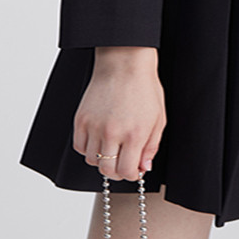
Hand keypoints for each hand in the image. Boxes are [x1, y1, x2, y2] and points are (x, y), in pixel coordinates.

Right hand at [73, 46, 165, 181]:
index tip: (133, 169)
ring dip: (102, 159)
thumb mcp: (158, 118)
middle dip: (117, 171)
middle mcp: (112, 132)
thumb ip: (151, 147)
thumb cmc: (144, 87)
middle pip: (107, 170)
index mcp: (135, 133)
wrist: (124, 63)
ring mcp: (94, 126)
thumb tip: (143, 168)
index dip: (131, 174)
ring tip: (112, 146)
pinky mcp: (81, 119)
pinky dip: (88, 148)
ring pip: (92, 160)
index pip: (127, 171)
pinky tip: (99, 138)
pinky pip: (79, 147)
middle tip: (122, 162)